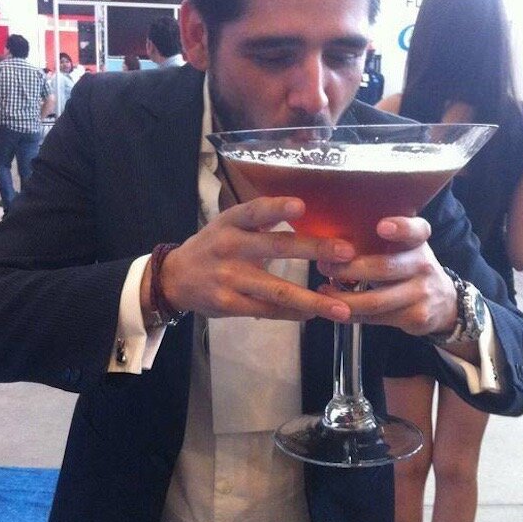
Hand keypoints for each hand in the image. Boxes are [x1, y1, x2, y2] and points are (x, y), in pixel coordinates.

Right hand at [142, 197, 354, 322]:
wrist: (175, 279)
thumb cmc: (212, 246)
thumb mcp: (228, 223)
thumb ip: (260, 218)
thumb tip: (302, 207)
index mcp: (231, 222)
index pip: (254, 211)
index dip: (277, 208)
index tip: (302, 206)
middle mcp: (230, 247)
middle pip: (276, 247)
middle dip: (314, 250)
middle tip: (347, 252)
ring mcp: (229, 278)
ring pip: (277, 290)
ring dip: (312, 300)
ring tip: (342, 309)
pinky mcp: (229, 304)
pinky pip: (267, 310)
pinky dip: (293, 314)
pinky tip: (315, 315)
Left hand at [316, 216, 457, 335]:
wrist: (443, 301)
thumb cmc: (409, 266)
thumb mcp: (405, 247)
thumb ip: (379, 240)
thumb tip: (330, 238)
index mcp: (418, 241)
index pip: (415, 231)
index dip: (400, 228)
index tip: (381, 227)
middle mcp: (423, 264)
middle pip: (384, 267)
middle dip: (349, 268)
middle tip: (324, 265)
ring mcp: (421, 293)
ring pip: (376, 300)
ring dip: (344, 297)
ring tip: (323, 291)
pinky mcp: (416, 317)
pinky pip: (376, 318)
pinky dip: (351, 314)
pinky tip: (335, 307)